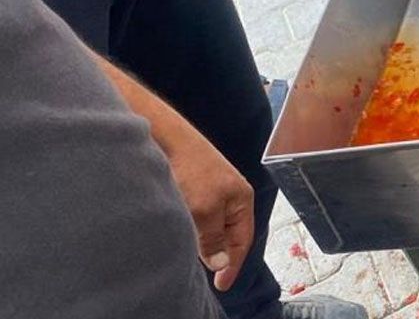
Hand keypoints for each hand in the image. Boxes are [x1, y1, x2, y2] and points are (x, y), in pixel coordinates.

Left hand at [166, 130, 254, 291]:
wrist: (168, 140)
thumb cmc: (192, 170)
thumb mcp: (205, 210)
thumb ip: (213, 239)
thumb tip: (221, 263)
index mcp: (242, 200)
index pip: (243, 240)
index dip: (234, 264)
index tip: (221, 285)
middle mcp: (232, 196)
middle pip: (230, 234)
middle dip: (221, 255)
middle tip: (207, 275)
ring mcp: (214, 191)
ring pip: (213, 226)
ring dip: (205, 242)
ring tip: (193, 258)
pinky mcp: (196, 187)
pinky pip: (201, 217)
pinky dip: (195, 230)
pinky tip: (184, 235)